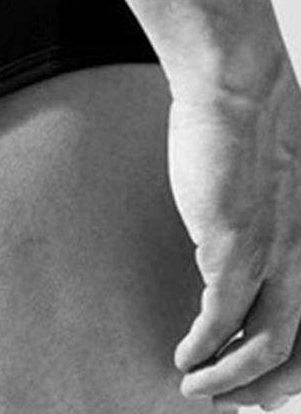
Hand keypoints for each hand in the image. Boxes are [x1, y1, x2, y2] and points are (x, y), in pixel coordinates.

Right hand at [166, 49, 300, 410]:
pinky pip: (220, 318)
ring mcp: (273, 258)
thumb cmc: (246, 127)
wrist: (236, 91)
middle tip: (227, 402)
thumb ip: (261, 219)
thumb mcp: (267, 183)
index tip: (253, 380)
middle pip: (296, 355)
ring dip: (228, 378)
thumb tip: (233, 241)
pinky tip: (184, 356)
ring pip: (264, 348)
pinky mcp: (234, 248)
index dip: (288, 370)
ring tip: (197, 388)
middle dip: (258, 388)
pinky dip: (203, 347)